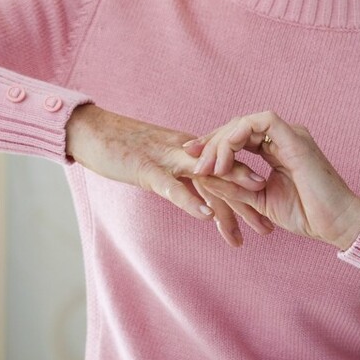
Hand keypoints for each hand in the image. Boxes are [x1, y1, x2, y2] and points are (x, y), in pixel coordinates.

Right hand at [65, 104, 270, 246]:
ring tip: (253, 226)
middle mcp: (185, 154)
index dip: (246, 193)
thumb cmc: (120, 150)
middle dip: (249, 205)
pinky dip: (191, 201)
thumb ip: (178, 180)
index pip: (225, 172)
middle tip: (270, 229)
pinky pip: (173, 187)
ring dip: (232, 205)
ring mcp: (167, 160)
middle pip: (226, 178)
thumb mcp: (155, 166)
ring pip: (208, 182)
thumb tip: (198, 200)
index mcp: (188, 153)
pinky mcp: (147, 169)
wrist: (90, 130)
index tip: (267, 214)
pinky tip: (207, 217)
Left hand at [184, 111, 359, 249]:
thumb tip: (203, 177)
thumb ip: (233, 188)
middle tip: (192, 159)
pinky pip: (261, 122)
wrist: (336, 224)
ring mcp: (290, 135)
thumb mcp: (259, 201)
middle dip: (211, 140)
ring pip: (245, 121)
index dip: (214, 145)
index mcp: (277, 150)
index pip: (239, 138)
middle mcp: (283, 138)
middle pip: (238, 126)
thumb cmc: (306, 215)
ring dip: (222, 140)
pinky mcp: (295, 137)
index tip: (191, 159)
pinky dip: (238, 136)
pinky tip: (225, 159)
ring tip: (209, 166)